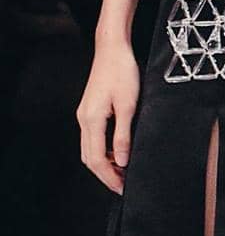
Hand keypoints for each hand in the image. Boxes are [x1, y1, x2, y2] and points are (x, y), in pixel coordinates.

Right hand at [76, 41, 140, 194]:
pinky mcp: (89, 108)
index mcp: (92, 120)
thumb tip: (123, 161)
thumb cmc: (122, 71)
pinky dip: (103, 149)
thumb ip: (124, 135)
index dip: (110, 178)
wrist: (112, 47)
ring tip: (122, 170)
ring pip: (89, 149)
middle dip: (105, 174)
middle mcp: (83, 119)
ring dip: (104, 163)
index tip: (123, 188)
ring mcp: (84, 113)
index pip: (98, 160)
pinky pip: (92, 137)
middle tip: (123, 185)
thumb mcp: (129, 104)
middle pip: (90, 158)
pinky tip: (117, 150)